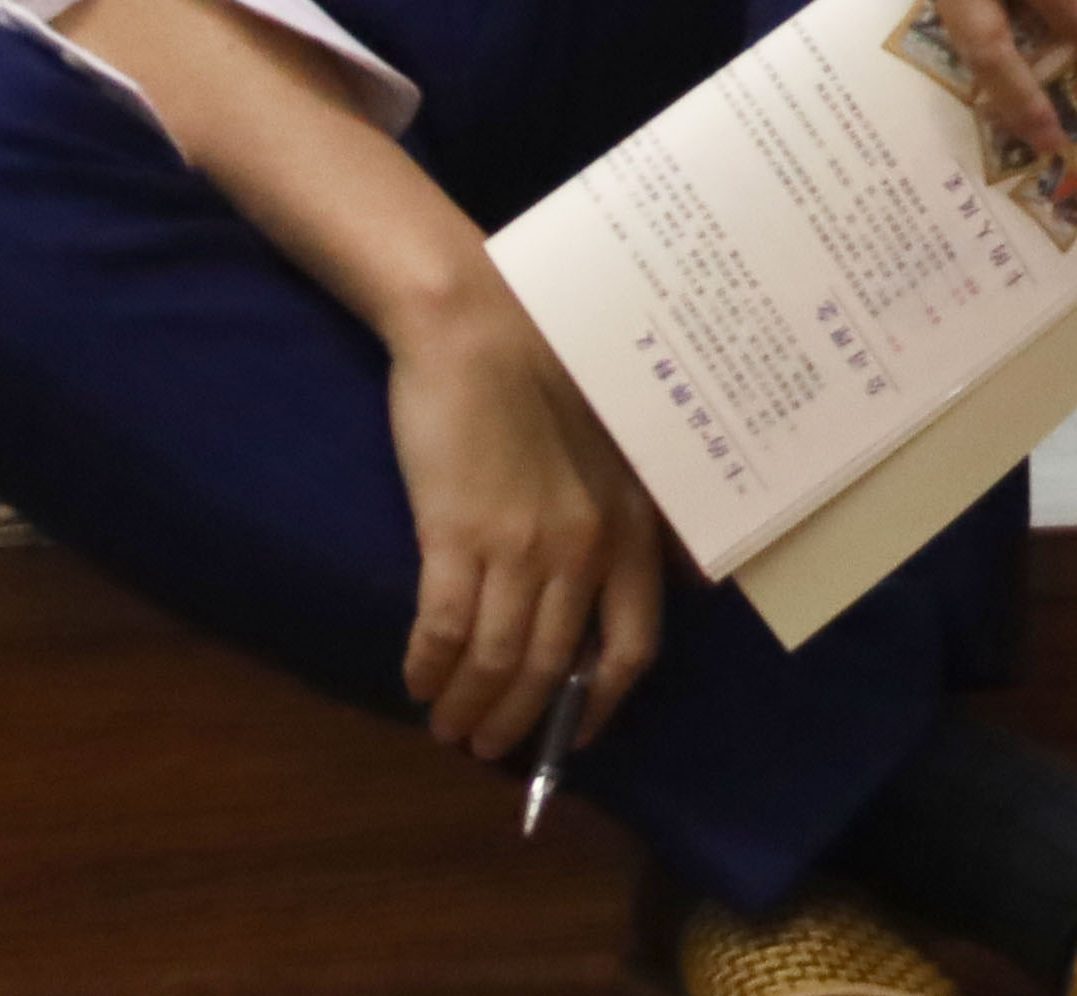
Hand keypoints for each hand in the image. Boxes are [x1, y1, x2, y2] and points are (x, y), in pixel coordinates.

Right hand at [386, 275, 662, 758]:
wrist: (478, 327)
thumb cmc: (546, 380)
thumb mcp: (615, 450)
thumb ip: (628, 518)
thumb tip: (658, 585)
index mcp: (630, 526)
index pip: (631, 644)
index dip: (601, 702)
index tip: (578, 735)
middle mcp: (583, 545)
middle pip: (552, 666)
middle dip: (520, 721)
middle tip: (489, 748)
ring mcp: (520, 542)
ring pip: (496, 660)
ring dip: (470, 707)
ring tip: (448, 727)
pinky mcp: (455, 532)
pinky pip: (442, 629)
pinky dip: (428, 668)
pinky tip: (418, 683)